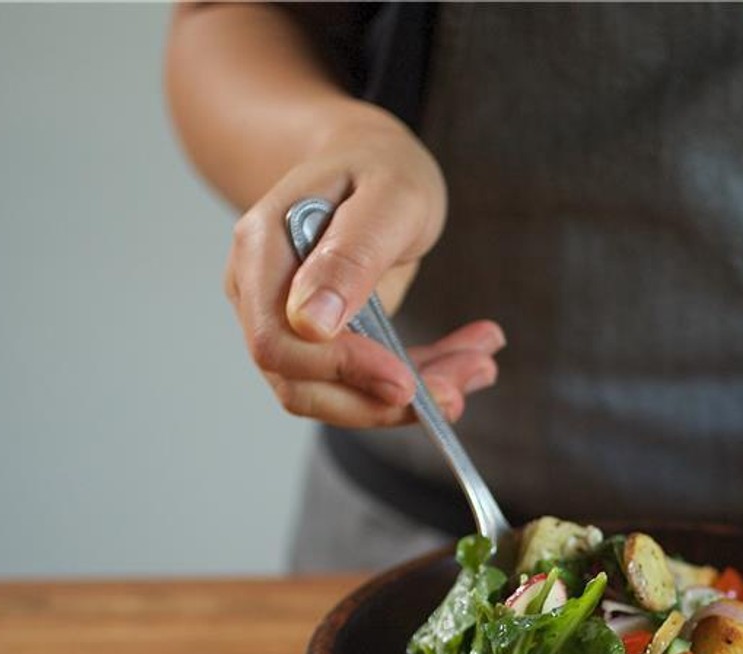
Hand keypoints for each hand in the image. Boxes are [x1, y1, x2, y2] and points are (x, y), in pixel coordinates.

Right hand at [225, 114, 501, 426]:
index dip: (341, 371)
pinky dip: (420, 380)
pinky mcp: (326, 345)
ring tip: (479, 366)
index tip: (405, 379)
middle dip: (381, 402)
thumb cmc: (380, 166)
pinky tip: (469, 360)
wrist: (373, 162)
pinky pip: (365, 385)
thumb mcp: (387, 196)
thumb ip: (351, 255)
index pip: (278, 343)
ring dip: (411, 398)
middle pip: (302, 386)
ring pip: (338, 396)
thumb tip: (311, 325)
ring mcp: (289, 324)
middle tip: (458, 393)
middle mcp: (263, 296)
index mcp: (263, 252)